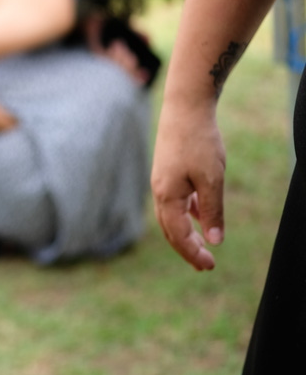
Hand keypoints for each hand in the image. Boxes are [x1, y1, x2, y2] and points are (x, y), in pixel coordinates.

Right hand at [151, 102, 226, 270]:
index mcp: (167, 197)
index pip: (178, 235)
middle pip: (171, 230)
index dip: (193, 253)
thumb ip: (212, 210)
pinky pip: (176, 203)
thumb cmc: (199, 143)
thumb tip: (215, 240)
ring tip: (202, 248)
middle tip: (205, 266)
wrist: (185, 109)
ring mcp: (163, 182)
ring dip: (186, 234)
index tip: (209, 266)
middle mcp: (160, 192)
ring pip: (172, 217)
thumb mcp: (212, 179)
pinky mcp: (168, 173)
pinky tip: (200, 218)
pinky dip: (187, 216)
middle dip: (187, 249)